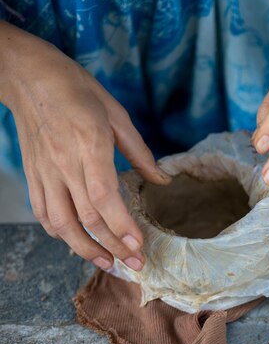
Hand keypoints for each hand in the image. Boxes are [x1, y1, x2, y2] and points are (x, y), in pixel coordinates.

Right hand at [0, 21, 170, 270]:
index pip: (105, 197)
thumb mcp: (118, 114)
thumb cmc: (78, 91)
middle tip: (135, 265)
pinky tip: (77, 244)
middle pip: (87, 218)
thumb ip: (140, 153)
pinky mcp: (33, 176)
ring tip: (109, 265)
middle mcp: (65, 165)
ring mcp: (45, 173)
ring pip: (62, 223)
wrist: (29, 78)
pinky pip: (43, 213)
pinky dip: (60, 234)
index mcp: (89, 146)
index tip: (139, 245)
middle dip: (113, 247)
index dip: (122, 226)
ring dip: (86, 250)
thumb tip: (163, 181)